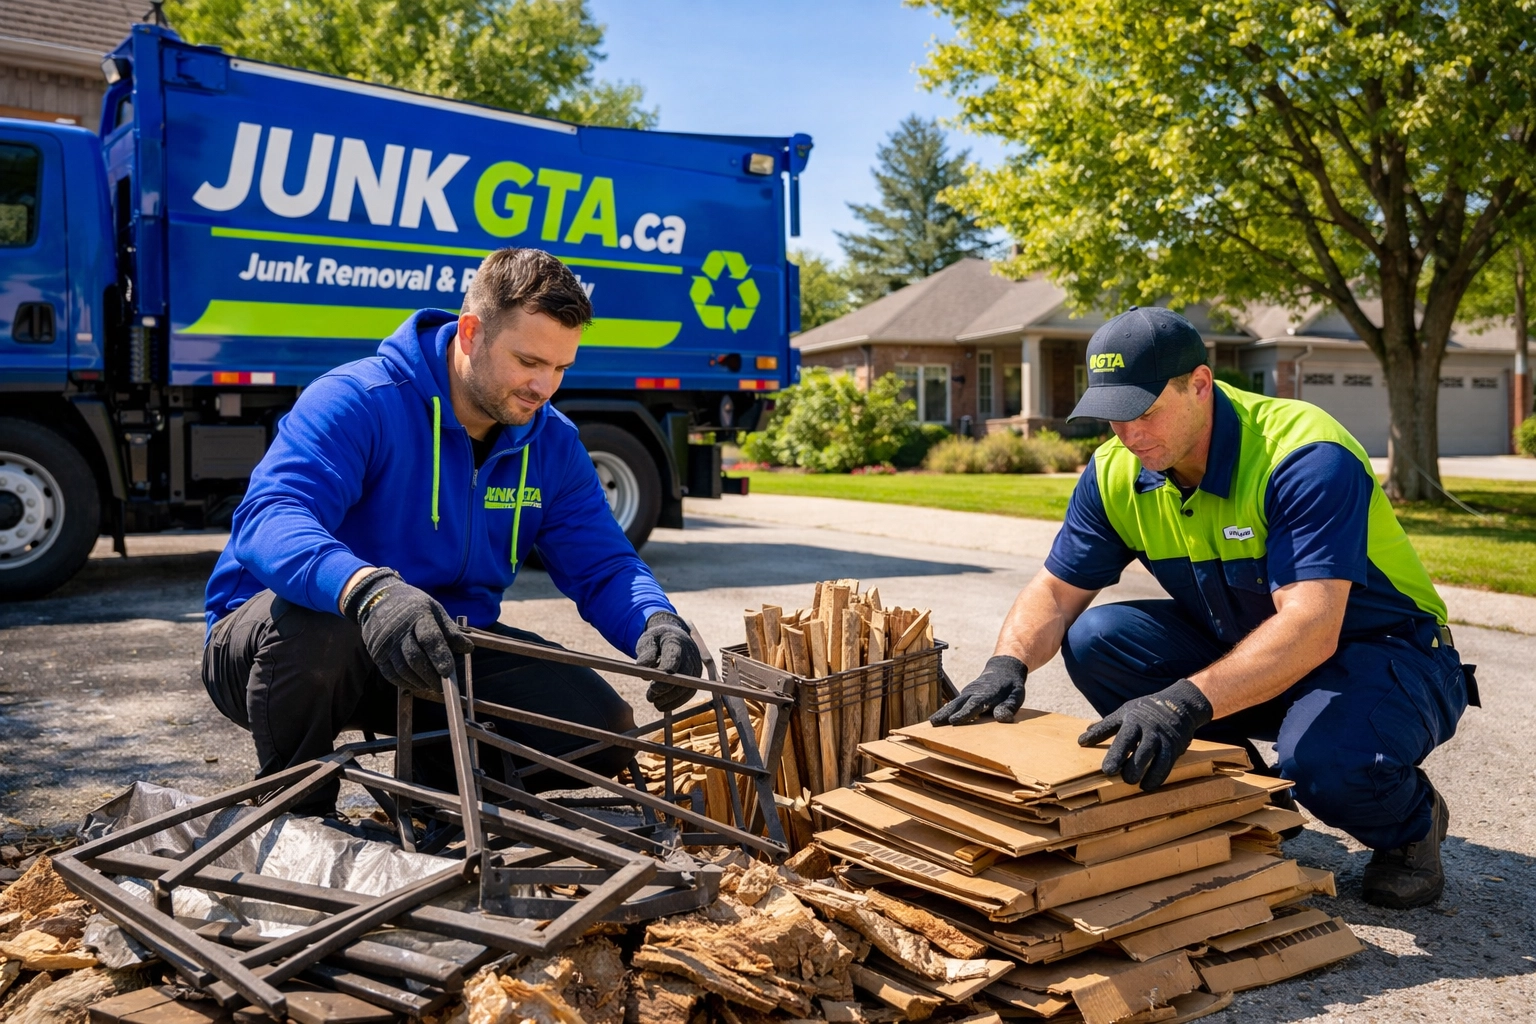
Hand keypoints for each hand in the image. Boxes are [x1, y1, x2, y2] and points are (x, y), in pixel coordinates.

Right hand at [342, 568, 472, 695]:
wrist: (379, 599)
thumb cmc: (413, 606)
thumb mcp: (435, 610)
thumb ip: (450, 631)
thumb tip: (468, 649)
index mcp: (418, 615)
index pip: (429, 638)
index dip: (440, 656)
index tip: (449, 672)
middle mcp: (399, 630)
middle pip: (415, 658)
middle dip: (431, 676)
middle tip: (443, 686)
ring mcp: (385, 643)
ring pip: (403, 669)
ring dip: (419, 682)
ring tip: (432, 686)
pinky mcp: (376, 654)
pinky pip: (391, 674)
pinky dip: (405, 683)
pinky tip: (417, 685)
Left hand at [636, 611, 701, 711]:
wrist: (674, 636)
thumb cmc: (657, 640)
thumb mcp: (647, 640)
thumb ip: (646, 652)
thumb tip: (644, 667)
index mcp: (675, 641)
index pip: (674, 657)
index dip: (666, 672)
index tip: (653, 686)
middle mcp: (689, 654)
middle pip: (682, 675)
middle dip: (666, 689)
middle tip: (650, 697)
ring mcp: (695, 666)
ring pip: (687, 687)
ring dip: (670, 698)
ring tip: (654, 701)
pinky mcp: (696, 677)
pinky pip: (689, 692)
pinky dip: (676, 702)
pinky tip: (663, 705)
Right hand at [929, 655, 1025, 725]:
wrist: (1003, 669)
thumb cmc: (1011, 686)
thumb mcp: (1016, 695)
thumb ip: (1009, 706)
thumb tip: (1001, 718)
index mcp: (987, 694)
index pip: (974, 705)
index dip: (964, 714)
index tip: (953, 721)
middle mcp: (974, 693)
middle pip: (958, 704)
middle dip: (946, 713)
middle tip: (934, 722)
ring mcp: (968, 693)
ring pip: (953, 703)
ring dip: (942, 712)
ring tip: (932, 722)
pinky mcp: (965, 695)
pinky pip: (954, 703)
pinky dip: (945, 710)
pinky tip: (938, 719)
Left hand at [1077, 679, 1212, 790]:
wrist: (1181, 705)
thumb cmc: (1146, 710)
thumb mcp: (1125, 712)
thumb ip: (1106, 727)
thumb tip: (1083, 738)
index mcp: (1131, 717)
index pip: (1111, 726)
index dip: (1098, 735)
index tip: (1083, 744)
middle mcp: (1146, 727)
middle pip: (1132, 741)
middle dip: (1122, 757)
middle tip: (1110, 772)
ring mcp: (1161, 737)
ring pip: (1152, 754)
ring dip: (1142, 770)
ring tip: (1131, 782)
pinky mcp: (1174, 747)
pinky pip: (1166, 764)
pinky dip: (1157, 776)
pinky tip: (1147, 786)